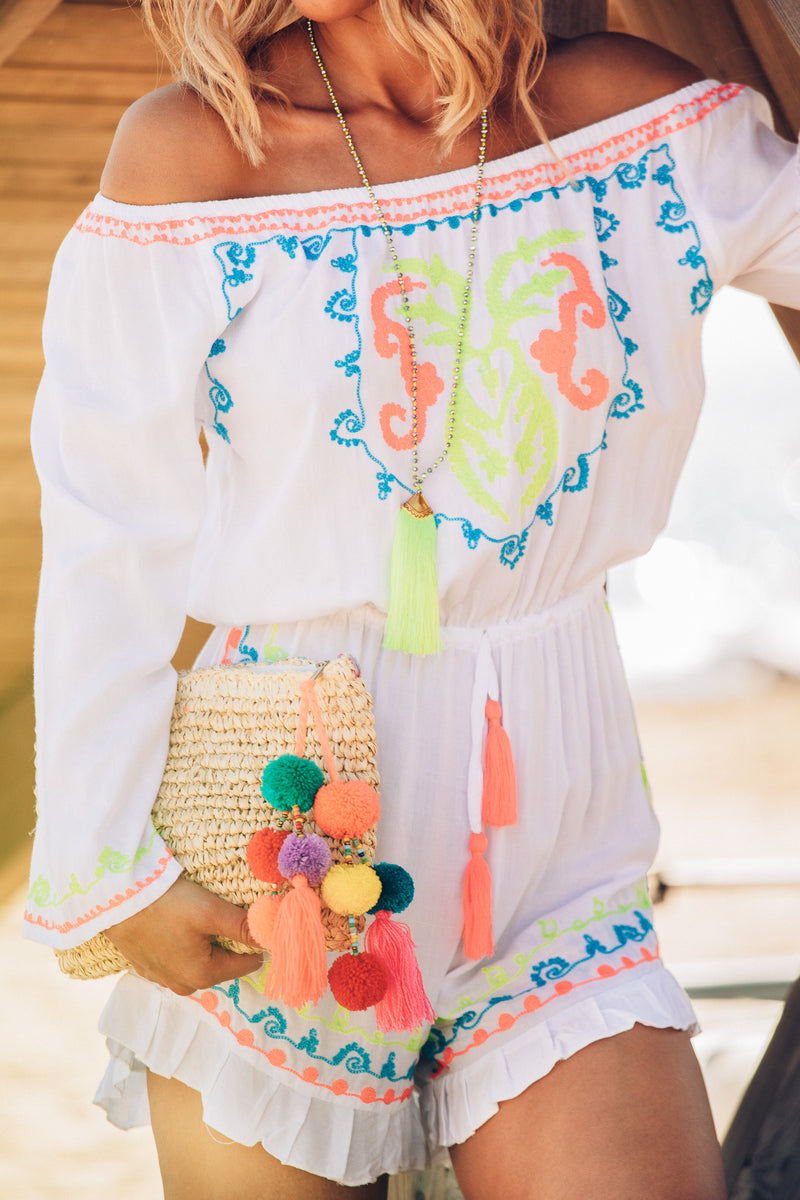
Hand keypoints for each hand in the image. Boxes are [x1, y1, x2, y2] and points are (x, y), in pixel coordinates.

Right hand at [105, 875, 262, 994]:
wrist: (114, 900)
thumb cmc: (167, 904)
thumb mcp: (212, 912)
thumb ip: (245, 927)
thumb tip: (276, 936)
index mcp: (203, 976)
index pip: (248, 963)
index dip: (256, 940)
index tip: (256, 918)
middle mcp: (182, 985)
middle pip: (223, 964)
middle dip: (230, 942)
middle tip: (227, 912)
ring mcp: (161, 978)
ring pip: (200, 962)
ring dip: (206, 943)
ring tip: (201, 916)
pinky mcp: (145, 966)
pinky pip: (176, 959)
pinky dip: (183, 945)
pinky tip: (178, 925)